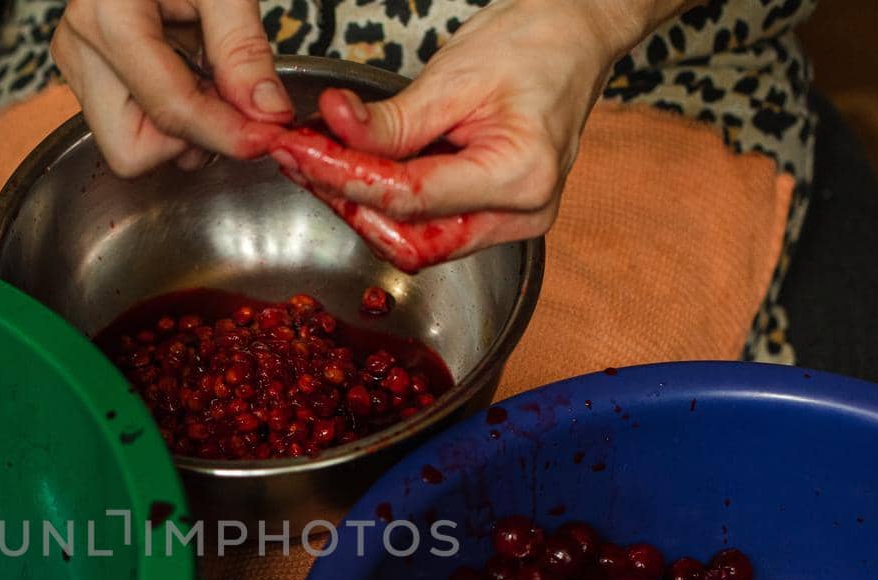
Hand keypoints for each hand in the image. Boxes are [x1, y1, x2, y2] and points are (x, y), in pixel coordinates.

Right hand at [51, 0, 292, 176]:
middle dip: (186, 139)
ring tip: (203, 74)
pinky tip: (185, 72)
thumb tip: (267, 113)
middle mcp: (81, 50)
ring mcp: (78, 66)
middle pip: (132, 150)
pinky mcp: (86, 74)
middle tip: (225, 96)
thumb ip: (243, 48)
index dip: (226, 134)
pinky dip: (168, 114)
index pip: (170, 109)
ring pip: (129, 146)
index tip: (267, 137)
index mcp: (107, 18)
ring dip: (180, 129)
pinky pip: (131, 125)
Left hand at [271, 0, 683, 268]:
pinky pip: (430, 228)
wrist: (576, 39)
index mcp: (521, 176)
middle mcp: (522, 216)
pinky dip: (389, 204)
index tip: (301, 153)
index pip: (411, 199)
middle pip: (410, 239)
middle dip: (350, 203)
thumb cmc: (533, 46)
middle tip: (301, 161)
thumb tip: (333, 129)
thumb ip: (391, 119)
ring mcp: (511, 224)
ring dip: (364, 208)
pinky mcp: (495, 219)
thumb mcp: (454, 75)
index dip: (346, 179)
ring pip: (416, 243)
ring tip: (321, 162)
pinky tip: (356, 170)